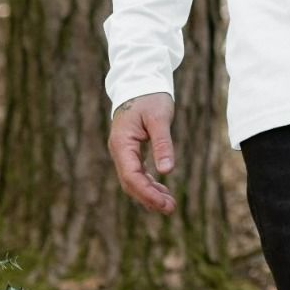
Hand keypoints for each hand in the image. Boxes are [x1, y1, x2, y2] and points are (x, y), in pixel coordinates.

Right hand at [108, 92, 176, 214]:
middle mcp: (120, 151)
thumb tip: (167, 171)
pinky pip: (138, 171)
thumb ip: (162, 143)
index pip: (131, 177)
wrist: (141, 80)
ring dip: (150, 193)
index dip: (147, 193)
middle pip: (131, 183)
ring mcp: (124, 151)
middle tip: (170, 209)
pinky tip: (162, 189)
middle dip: (149, 198)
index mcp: (122, 144)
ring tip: (169, 204)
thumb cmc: (150, 97)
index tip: (164, 204)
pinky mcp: (132, 149)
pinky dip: (149, 182)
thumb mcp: (159, 118)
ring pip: (134, 179)